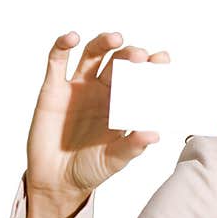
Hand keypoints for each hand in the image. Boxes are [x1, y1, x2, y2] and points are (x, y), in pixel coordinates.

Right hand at [25, 31, 168, 197]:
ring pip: (92, 55)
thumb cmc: (89, 169)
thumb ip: (132, 146)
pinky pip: (57, 61)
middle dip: (130, 56)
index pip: (140, 80)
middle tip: (139, 55)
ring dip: (103, 43)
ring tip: (115, 39)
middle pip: (118, 63)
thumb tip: (154, 134)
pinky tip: (72, 38)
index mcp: (122, 104)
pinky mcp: (54, 89)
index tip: (162, 59)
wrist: (56, 180)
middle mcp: (102, 91)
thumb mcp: (114, 160)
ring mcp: (78, 87)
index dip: (151, 68)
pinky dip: (62, 45)